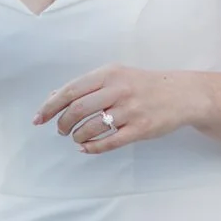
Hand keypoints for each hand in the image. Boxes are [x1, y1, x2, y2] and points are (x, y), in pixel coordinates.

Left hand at [34, 66, 197, 151]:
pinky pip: (110, 142)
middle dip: (62, 123)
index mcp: (109, 73)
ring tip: (76, 138)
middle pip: (77, 109)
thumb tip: (55, 96)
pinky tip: (86, 148)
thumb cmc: (143, 84)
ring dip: (77, 136)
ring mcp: (131, 110)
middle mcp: (119, 89)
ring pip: (92, 127)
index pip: (71, 90)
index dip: (50, 106)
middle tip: (61, 130)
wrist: (182, 94)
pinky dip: (93, 147)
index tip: (38, 119)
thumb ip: (86, 85)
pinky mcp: (141, 128)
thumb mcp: (116, 75)